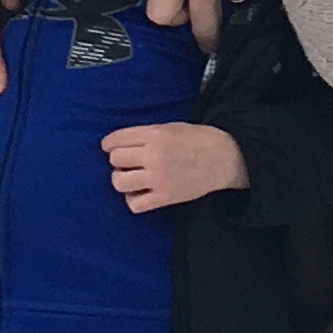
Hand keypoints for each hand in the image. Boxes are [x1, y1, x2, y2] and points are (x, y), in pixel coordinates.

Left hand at [105, 121, 246, 216]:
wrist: (223, 158)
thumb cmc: (195, 139)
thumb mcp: (168, 127)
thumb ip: (144, 135)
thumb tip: (117, 145)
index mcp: (155, 135)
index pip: (116, 139)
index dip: (109, 144)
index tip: (110, 147)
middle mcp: (154, 156)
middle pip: (115, 160)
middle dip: (118, 160)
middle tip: (128, 161)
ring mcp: (159, 179)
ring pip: (119, 182)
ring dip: (121, 179)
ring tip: (131, 177)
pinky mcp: (165, 198)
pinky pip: (134, 204)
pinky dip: (132, 200)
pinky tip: (139, 193)